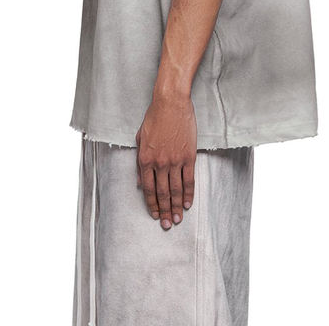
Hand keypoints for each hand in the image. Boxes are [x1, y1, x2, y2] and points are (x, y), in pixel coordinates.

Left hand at [135, 91, 196, 229]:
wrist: (171, 103)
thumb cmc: (154, 118)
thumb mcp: (140, 139)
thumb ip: (139, 162)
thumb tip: (139, 182)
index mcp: (145, 159)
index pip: (148, 189)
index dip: (151, 204)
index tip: (155, 215)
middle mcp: (159, 163)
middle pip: (162, 193)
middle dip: (165, 211)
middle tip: (168, 224)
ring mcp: (175, 160)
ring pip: (176, 190)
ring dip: (177, 206)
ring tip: (178, 219)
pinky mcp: (188, 156)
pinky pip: (189, 179)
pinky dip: (189, 193)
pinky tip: (188, 203)